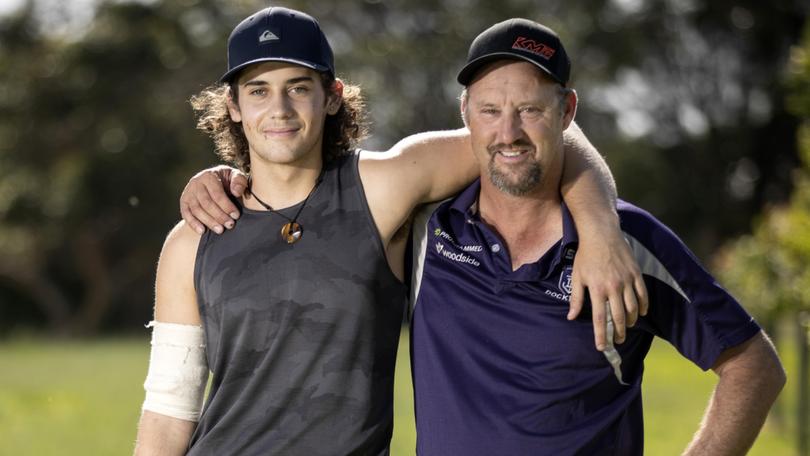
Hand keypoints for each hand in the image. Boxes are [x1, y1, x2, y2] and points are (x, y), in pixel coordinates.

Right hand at [179, 165, 247, 233]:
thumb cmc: (227, 180)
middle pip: (206, 203)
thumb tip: (236, 192)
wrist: (213, 181)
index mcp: (209, 176)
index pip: (217, 194)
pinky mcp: (184, 202)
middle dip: (219, 216)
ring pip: (196, 210)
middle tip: (230, 225)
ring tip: (220, 230)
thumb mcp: (235, 176)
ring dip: (208, 222)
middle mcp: (196, 183)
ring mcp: (188, 193)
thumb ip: (239, 181)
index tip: (236, 215)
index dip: (227, 206)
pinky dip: (193, 223)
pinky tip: (202, 231)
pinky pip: (186, 214)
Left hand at [568, 229, 648, 350]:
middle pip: (619, 317)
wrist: (601, 234)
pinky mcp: (636, 274)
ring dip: (631, 321)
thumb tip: (571, 317)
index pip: (600, 318)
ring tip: (627, 328)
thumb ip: (576, 299)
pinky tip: (640, 313)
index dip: (601, 335)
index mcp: (597, 289)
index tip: (602, 347)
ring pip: (633, 308)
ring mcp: (626, 280)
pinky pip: (643, 295)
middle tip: (618, 340)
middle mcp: (613, 287)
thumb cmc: (586, 255)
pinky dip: (643, 306)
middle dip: (619, 332)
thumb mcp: (577, 276)